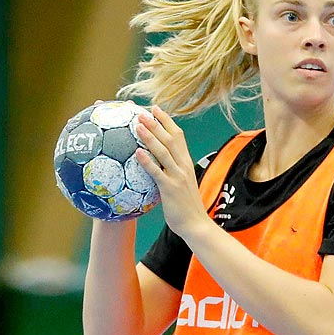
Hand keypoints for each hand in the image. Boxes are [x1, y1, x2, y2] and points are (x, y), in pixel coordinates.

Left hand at [132, 105, 203, 237]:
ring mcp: (178, 176)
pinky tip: (137, 152)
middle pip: (171, 138)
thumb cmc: (186, 207)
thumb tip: (154, 164)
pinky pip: (157, 172)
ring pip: (163, 151)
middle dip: (156, 123)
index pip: (178, 136)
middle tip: (142, 112)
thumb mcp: (181, 184)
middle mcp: (183, 166)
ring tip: (137, 125)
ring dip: (150, 136)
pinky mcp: (171, 189)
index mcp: (186, 163)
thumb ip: (171, 172)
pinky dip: (147, 161)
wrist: (196, 225)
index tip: (155, 109)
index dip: (166, 121)